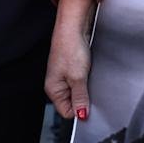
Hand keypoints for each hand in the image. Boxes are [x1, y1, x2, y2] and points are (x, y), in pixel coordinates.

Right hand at [45, 0, 95, 119]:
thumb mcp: (77, 77)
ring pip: (79, 91)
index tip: (90, 105)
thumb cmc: (70, 48)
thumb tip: (81, 115)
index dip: (80, 110)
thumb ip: (80, 98)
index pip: (67, 112)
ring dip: (87, 87)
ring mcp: (65, 75)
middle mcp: (57, 84)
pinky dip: (88, 78)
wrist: (73, 27)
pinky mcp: (73, 68)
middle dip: (84, 99)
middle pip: (73, 103)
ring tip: (90, 76)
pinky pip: (82, 80)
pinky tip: (90, 71)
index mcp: (53, 90)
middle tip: (90, 87)